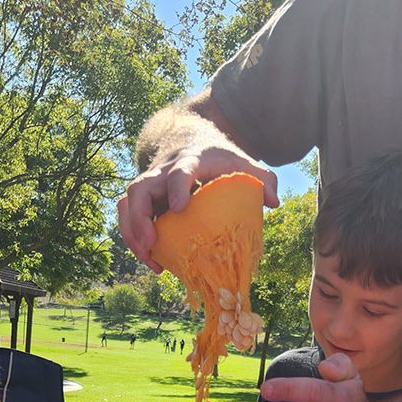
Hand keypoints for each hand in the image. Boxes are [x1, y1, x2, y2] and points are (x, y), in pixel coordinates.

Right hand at [118, 145, 277, 270]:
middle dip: (140, 218)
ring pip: (127, 204)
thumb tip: (273, 203)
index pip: (178, 172)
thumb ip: (263, 179)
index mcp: (189, 161)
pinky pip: (129, 217)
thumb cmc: (221, 157)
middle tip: (152, 245)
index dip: (176, 188)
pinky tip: (154, 261)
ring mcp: (150, 184)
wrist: (193, 140)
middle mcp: (162, 171)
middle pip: (139, 189)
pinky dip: (135, 239)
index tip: (180, 208)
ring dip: (132, 233)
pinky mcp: (145, 199)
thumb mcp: (244, 163)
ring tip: (151, 261)